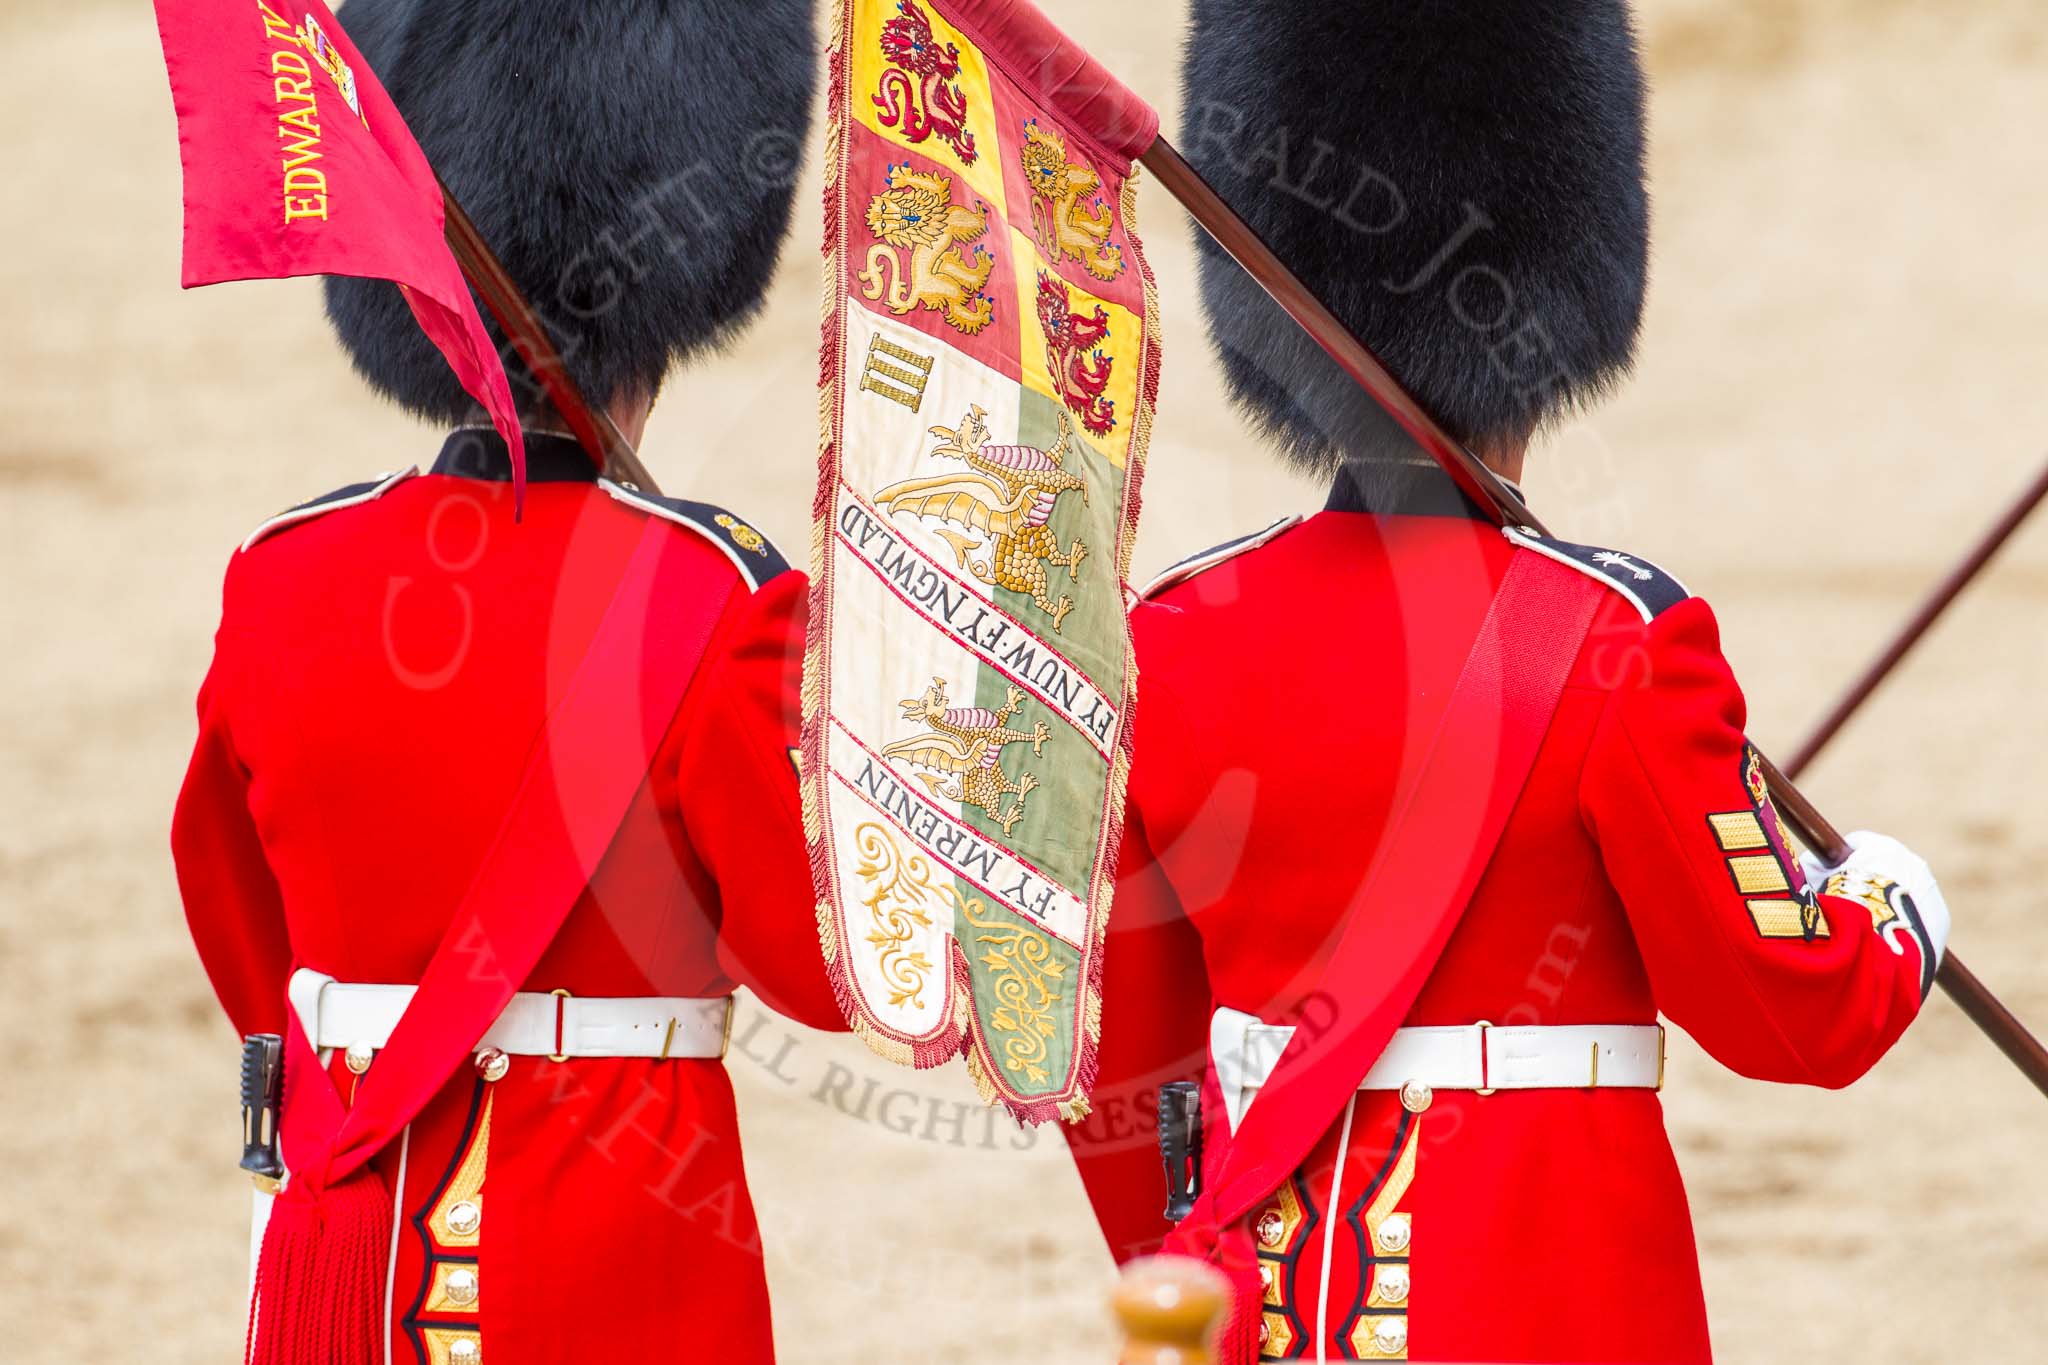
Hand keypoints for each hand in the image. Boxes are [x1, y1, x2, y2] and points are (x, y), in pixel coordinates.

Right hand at [1800, 830, 1951, 971]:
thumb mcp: (1814, 882)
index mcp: (1881, 848)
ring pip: (1904, 890)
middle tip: (1845, 903)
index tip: (1826, 873)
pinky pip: (1918, 913)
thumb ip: (1814, 867)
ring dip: (1887, 902)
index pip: (1858, 843)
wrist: (1878, 950)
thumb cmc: (1840, 912)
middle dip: (1868, 880)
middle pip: (1886, 865)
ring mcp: (1930, 888)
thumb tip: (1812, 864)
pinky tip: (1886, 940)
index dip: (1839, 858)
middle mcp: (1911, 861)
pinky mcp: (1940, 916)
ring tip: (1866, 928)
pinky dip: (1903, 923)